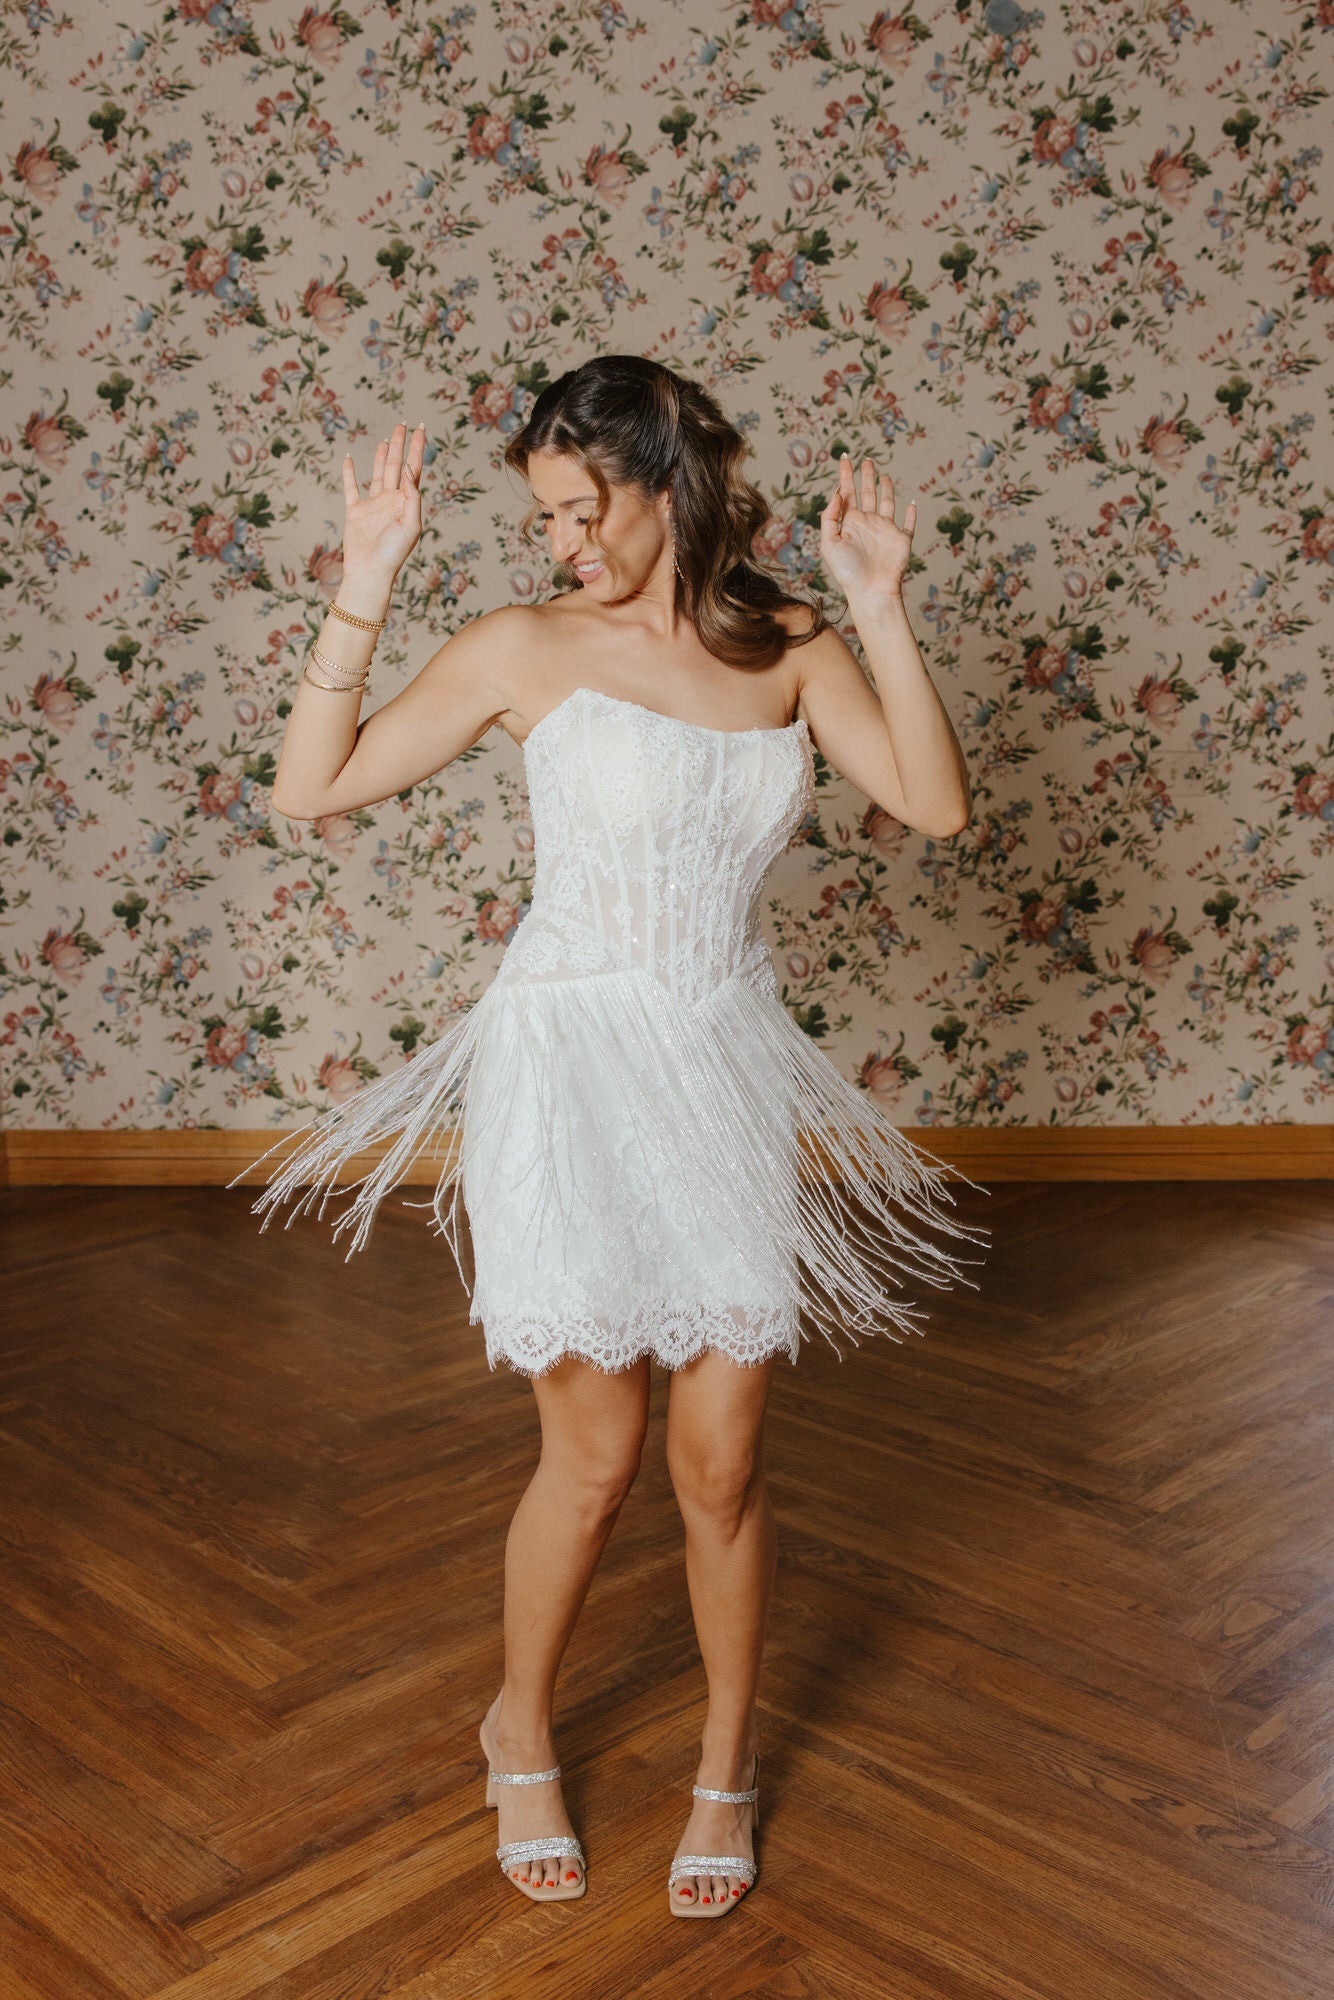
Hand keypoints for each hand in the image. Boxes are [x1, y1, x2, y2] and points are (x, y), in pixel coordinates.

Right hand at [340, 421, 426, 587]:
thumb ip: (412, 496)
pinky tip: (349, 458)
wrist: (370, 572)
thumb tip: (408, 470)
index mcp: (406, 502)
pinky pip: (351, 488)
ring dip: (382, 455)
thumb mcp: (411, 524)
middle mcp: (391, 500)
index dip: (417, 449)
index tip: (420, 429)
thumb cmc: (394, 553)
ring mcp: (373, 505)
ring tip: (386, 438)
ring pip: (378, 473)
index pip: (414, 469)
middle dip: (400, 444)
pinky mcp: (355, 511)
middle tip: (403, 423)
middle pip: (396, 465)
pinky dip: (349, 473)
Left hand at [820, 452, 915, 603]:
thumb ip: (830, 517)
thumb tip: (837, 494)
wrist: (871, 591)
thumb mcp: (829, 543)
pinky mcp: (902, 540)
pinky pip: (908, 524)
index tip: (844, 457)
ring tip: (882, 474)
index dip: (845, 475)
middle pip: (866, 493)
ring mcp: (886, 530)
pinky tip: (911, 503)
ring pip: (886, 503)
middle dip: (865, 476)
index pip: (847, 493)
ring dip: (885, 488)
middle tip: (865, 459)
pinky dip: (911, 514)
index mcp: (850, 523)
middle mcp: (868, 523)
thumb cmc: (848, 572)